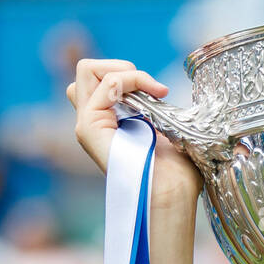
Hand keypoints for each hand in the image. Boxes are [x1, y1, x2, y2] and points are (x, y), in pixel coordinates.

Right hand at [67, 59, 202, 210]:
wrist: (173, 197)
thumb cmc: (176, 173)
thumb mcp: (165, 129)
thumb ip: (150, 106)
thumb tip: (155, 87)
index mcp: (107, 123)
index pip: (98, 79)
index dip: (127, 74)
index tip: (160, 92)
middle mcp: (92, 123)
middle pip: (87, 70)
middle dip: (121, 67)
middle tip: (150, 89)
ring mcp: (87, 126)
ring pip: (87, 70)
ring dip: (126, 72)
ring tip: (152, 92)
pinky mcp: (88, 129)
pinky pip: (103, 84)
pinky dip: (129, 80)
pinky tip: (152, 96)